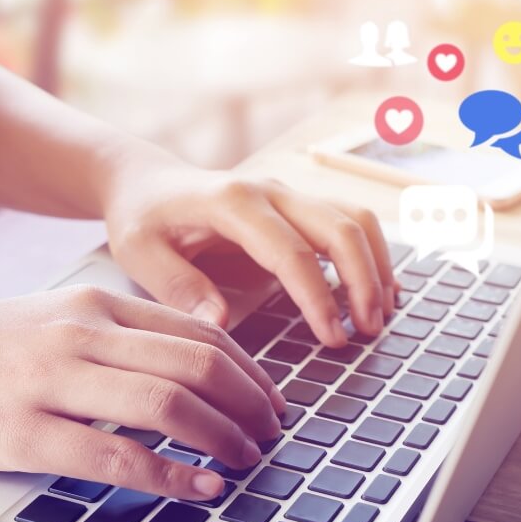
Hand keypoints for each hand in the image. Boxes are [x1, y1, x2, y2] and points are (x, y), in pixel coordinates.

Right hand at [0, 286, 283, 499]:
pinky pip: (114, 455)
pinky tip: (199, 488)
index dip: (251, 372)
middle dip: (250, 405)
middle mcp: (83, 334)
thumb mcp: (58, 322)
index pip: (202, 334)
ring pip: (167, 404)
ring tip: (248, 461)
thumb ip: (121, 339)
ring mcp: (51, 380)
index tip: (273, 401)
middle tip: (272, 435)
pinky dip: (171, 474)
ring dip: (223, 437)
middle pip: (198, 365)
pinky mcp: (20, 433)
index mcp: (99, 306)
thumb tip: (194, 375)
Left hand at [101, 153, 395, 346]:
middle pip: (339, 228)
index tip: (333, 339)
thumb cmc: (142, 220)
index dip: (319, 297)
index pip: (292, 252)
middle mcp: (270, 191)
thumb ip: (179, 288)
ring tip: (380, 316)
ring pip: (354, 220)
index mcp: (232, 203)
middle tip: (369, 332)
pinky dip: (372, 254)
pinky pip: (349, 222)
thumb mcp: (140, 254)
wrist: (147, 182)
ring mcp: (290, 194)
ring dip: (376, 266)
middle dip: (364, 282)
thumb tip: (222, 323)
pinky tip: (381, 291)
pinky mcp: (300, 205)